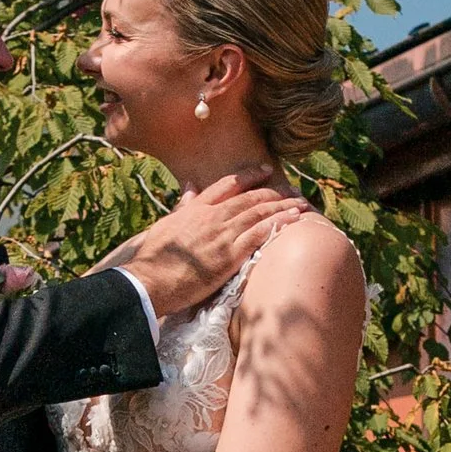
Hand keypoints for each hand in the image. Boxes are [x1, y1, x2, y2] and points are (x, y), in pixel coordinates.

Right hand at [112, 169, 306, 322]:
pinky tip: (293, 220)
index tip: (265, 171)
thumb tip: (190, 187)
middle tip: (291, 189)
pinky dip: (278, 224)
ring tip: (300, 203)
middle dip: (273, 191)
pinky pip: (259, 234)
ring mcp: (222, 234)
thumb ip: (182, 206)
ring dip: (282, 206)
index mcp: (196, 209)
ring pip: (259, 213)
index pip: (227, 185)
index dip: (249, 176)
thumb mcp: (165, 225)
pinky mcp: (230, 255)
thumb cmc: (153, 258)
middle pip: (249, 197)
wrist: (150, 281)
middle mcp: (212, 216)